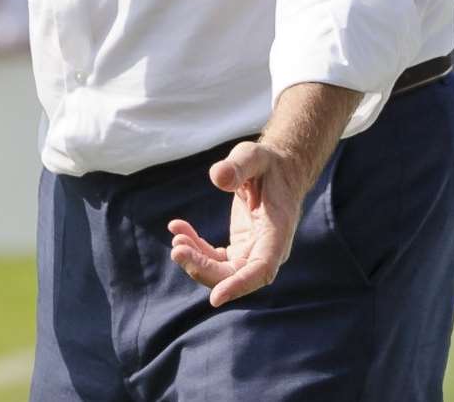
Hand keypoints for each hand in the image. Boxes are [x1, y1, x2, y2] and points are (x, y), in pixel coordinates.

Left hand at [167, 140, 307, 306]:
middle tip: (177, 250)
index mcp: (277, 232)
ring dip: (196, 261)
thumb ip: (238, 165)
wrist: (277, 170)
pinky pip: (215, 259)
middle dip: (204, 269)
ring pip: (223, 272)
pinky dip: (195, 249)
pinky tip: (178, 228)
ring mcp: (253, 252)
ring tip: (177, 239)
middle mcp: (268, 249)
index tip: (215, 298)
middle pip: (236, 275)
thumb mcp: (253, 156)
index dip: (239, 285)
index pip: (262, 269)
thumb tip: (219, 177)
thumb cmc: (267, 163)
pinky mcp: (240, 249)